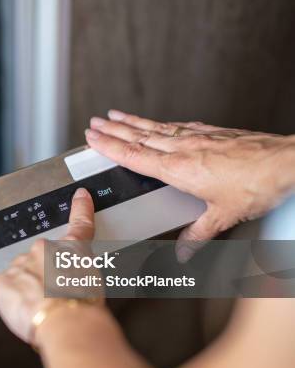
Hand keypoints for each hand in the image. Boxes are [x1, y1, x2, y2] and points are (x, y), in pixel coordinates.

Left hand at [0, 188, 97, 344]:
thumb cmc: (83, 306)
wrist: (65, 321)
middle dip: (44, 277)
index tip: (80, 196)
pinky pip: (4, 292)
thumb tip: (74, 281)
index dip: (81, 208)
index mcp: (70, 249)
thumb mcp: (96, 285)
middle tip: (55, 299)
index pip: (79, 224)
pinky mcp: (1, 282)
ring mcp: (20, 265)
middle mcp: (43, 251)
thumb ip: (82, 275)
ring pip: (20, 277)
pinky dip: (11, 302)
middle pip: (41, 260)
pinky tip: (24, 312)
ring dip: (28, 290)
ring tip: (42, 310)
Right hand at [86, 109, 294, 261]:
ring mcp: (197, 137)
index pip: (134, 155)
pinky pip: (177, 125)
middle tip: (95, 122)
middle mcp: (184, 149)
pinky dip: (160, 123)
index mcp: (178, 169)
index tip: (92, 137)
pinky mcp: (212, 132)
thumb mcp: (224, 217)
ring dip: (132, 121)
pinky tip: (158, 122)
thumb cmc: (258, 186)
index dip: (109, 146)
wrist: (287, 163)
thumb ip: (198, 235)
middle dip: (112, 129)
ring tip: (115, 114)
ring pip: (155, 127)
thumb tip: (183, 252)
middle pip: (138, 136)